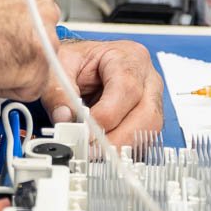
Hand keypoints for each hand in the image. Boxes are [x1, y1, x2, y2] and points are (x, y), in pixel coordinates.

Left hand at [40, 39, 163, 147]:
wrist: (80, 65)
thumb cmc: (76, 62)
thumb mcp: (59, 67)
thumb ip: (58, 92)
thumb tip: (65, 118)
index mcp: (129, 57)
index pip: (127, 88)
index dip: (107, 115)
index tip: (85, 131)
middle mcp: (147, 78)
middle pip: (146, 114)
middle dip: (117, 138)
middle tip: (90, 150)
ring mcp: (151, 100)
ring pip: (149, 130)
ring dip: (121, 146)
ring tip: (94, 153)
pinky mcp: (147, 119)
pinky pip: (143, 139)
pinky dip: (122, 148)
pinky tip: (103, 152)